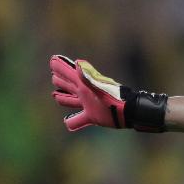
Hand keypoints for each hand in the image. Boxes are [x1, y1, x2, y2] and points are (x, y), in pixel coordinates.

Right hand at [49, 55, 167, 131]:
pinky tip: (68, 123)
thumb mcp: (99, 86)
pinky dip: (72, 122)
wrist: (130, 111)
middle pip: (67, 85)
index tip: (53, 60)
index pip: (67, 72)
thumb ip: (87, 76)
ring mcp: (88, 105)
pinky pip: (78, 120)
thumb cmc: (115, 98)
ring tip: (56, 95)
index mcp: (83, 83)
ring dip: (63, 98)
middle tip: (55, 76)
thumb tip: (77, 63)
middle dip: (61, 80)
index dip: (59, 66)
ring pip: (70, 100)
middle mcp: (84, 92)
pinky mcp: (92, 116)